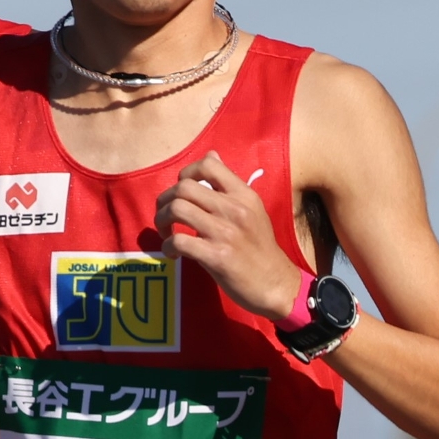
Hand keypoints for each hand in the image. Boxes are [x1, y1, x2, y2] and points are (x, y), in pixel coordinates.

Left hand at [153, 151, 306, 320]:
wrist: (276, 284)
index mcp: (244, 195)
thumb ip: (229, 186)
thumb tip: (211, 154)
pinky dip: (168, 246)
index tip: (182, 192)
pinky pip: (179, 241)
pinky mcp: (217, 257)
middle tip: (166, 215)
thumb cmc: (260, 247)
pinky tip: (173, 253)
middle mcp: (234, 209)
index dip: (186, 173)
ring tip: (166, 232)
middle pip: (184, 187)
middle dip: (165, 200)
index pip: (209, 164)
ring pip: (178, 209)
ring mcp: (225, 233)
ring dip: (162, 220)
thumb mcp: (252, 209)